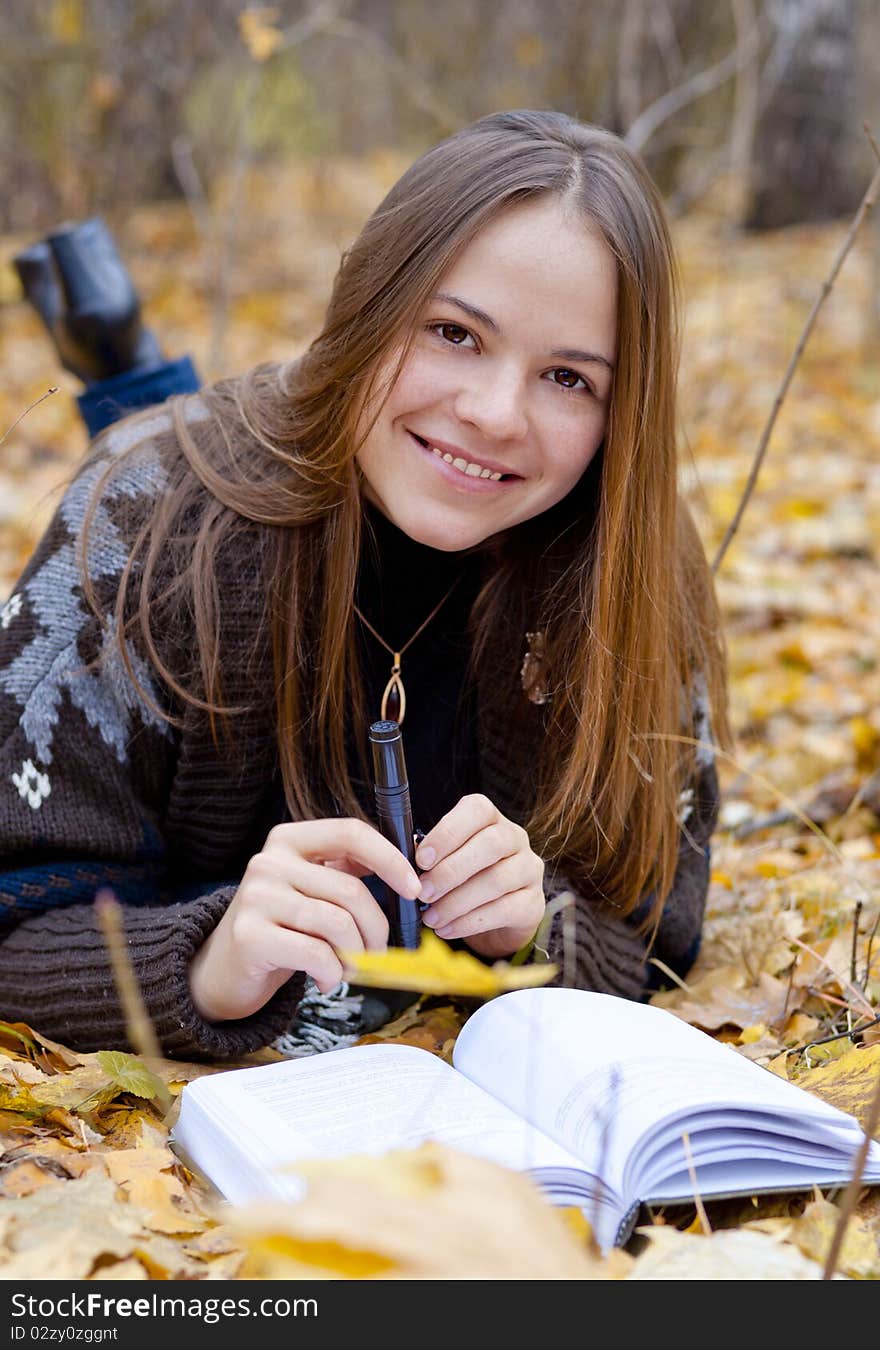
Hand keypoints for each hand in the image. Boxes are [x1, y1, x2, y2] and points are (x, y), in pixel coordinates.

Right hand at [188, 818, 420, 1021]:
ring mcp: (256, 897)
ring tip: (349, 968)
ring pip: (338, 924)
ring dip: (357, 956)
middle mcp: (269, 861)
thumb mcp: (312, 890)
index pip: (351, 833)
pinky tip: (327, 980)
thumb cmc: (284, 927)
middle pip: (351, 891)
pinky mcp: (250, 935)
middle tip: (377, 953)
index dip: (390, 859)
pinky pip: (317, 954)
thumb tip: (407, 876)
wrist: (227, 968)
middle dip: (377, 928)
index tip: (413, 888)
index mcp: (289, 840)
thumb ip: (347, 874)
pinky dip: (334, 974)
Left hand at [416, 794, 545, 958]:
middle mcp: (515, 838)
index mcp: (491, 819)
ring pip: (497, 880)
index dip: (448, 832)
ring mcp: (529, 870)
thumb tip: (404, 865)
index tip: (421, 859)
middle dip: (450, 870)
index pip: (477, 810)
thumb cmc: (465, 880)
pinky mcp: (534, 902)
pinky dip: (470, 922)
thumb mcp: (448, 861)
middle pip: (490, 844)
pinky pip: (504, 910)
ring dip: (457, 902)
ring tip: (430, 917)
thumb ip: (431, 857)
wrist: (498, 918)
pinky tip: (447, 929)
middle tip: (423, 893)